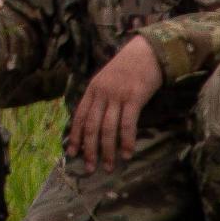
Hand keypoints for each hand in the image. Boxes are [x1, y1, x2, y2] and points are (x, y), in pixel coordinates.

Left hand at [67, 35, 165, 173]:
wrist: (147, 52)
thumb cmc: (128, 67)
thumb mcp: (107, 79)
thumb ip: (100, 97)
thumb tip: (96, 120)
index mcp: (92, 89)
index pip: (79, 116)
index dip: (75, 136)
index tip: (71, 153)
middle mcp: (101, 93)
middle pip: (91, 126)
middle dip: (89, 149)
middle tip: (89, 168)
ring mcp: (117, 96)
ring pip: (107, 129)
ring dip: (107, 151)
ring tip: (109, 167)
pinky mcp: (134, 99)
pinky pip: (127, 124)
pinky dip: (127, 141)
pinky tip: (128, 154)